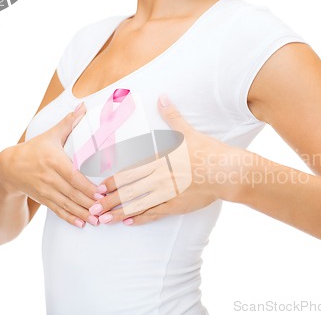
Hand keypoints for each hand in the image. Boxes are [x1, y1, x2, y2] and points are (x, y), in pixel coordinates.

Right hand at [0, 103, 99, 227]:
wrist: (9, 167)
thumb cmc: (36, 149)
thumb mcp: (51, 135)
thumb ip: (69, 122)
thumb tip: (83, 105)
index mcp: (54, 161)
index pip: (73, 176)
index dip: (87, 186)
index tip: (101, 193)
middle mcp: (49, 178)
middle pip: (72, 193)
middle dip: (89, 203)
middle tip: (106, 210)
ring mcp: (46, 191)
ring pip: (67, 204)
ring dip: (83, 213)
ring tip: (97, 220)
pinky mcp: (44, 200)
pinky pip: (58, 211)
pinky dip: (70, 218)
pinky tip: (81, 224)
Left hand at [91, 94, 241, 225]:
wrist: (228, 171)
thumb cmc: (209, 151)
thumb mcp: (189, 132)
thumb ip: (172, 116)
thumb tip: (162, 97)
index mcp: (160, 160)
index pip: (130, 173)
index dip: (113, 182)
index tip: (98, 188)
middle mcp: (160, 178)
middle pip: (129, 191)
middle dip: (109, 201)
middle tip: (92, 208)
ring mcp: (168, 194)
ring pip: (138, 205)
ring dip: (118, 213)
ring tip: (102, 220)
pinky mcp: (177, 205)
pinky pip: (155, 214)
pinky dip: (140, 218)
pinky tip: (128, 222)